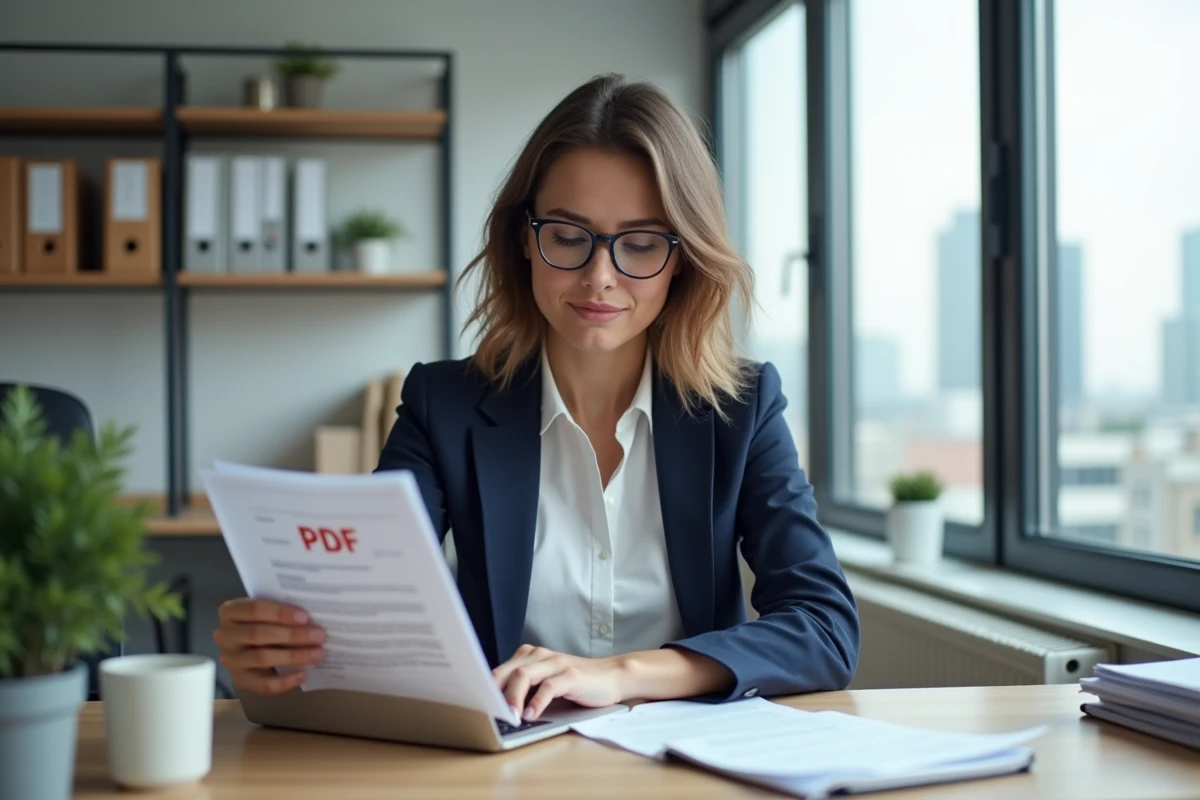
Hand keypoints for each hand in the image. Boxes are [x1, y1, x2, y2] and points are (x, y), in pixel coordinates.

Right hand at [213, 598, 325, 693]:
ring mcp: (230, 659)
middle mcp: (224, 635)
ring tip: (318, 654)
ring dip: (293, 656)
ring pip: (262, 658)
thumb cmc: (263, 620)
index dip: (280, 613)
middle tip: (319, 636)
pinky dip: (284, 681)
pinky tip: (302, 674)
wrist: (248, 643)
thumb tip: (313, 616)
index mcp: (230, 611)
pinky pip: (262, 684)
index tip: (305, 617)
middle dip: (292, 635)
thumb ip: (282, 609)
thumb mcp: (267, 610)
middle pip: (259, 634)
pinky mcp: (239, 680)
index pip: (255, 609)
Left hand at [492, 645, 624, 720]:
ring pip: (525, 675)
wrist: (612, 676)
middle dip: (493, 693)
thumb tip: (495, 709)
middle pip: (508, 671)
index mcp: (529, 656)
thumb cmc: (575, 684)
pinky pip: (549, 686)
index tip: (473, 705)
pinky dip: (537, 701)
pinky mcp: (571, 675)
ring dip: (512, 697)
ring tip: (508, 716)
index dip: (484, 687)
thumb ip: (524, 688)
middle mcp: (540, 656)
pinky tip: (531, 715)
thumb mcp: (545, 683)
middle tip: (486, 713)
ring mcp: (556, 664)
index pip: (500, 670)